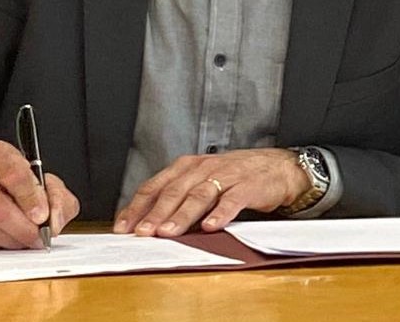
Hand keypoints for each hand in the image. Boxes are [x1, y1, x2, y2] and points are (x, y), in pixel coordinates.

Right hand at [0, 139, 79, 249]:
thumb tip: (55, 222)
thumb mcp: (44, 182)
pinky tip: (5, 237)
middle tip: (39, 237)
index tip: (42, 216)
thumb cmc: (16, 185)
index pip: (14, 175)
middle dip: (25, 229)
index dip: (31, 198)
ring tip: (24, 237)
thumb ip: (58, 198)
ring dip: (12, 240)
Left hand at [114, 148, 308, 236]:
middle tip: (143, 233)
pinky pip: (232, 201)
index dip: (137, 207)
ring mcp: (226, 176)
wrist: (276, 167)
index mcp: (187, 167)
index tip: (123, 227)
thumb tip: (147, 223)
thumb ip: (177, 197)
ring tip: (169, 232)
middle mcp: (203, 169)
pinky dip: (220, 214)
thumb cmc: (234, 177)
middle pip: (174, 192)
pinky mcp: (248, 186)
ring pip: (199, 196)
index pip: (155, 187)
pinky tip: (211, 227)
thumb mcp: (201, 180)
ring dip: (182, 216)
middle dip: (156, 214)